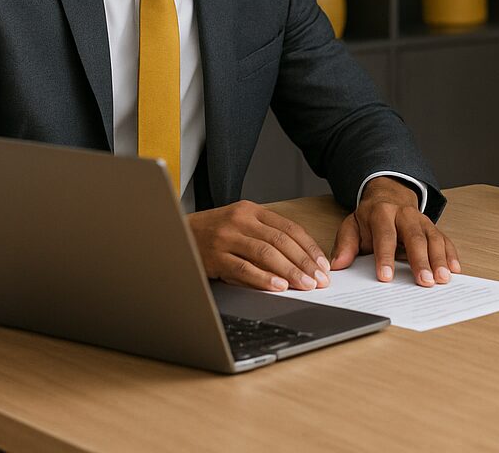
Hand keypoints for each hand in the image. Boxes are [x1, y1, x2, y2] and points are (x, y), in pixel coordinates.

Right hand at [189, 200, 332, 291]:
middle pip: (281, 241)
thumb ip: (265, 237)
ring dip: (289, 271)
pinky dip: (263, 278)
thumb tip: (299, 261)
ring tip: (305, 285)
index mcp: (252, 211)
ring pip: (266, 254)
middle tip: (319, 279)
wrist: (174, 234)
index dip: (310, 248)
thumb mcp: (240, 226)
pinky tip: (278, 286)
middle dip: (304, 262)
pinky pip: (244, 268)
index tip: (323, 265)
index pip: (290, 228)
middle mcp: (240, 220)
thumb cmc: (212, 233)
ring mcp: (226, 237)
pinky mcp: (215, 256)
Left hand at [330, 177, 459, 286]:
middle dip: (420, 260)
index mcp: (382, 213)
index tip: (386, 277)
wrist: (389, 197)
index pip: (384, 236)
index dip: (385, 257)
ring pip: (433, 238)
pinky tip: (454, 269)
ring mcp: (422, 220)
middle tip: (424, 281)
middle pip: (414, 237)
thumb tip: (338, 265)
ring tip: (442, 278)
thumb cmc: (370, 218)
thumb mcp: (352, 226)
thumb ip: (345, 244)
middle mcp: (405, 215)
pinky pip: (445, 239)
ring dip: (440, 259)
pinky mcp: (433, 227)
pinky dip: (451, 254)